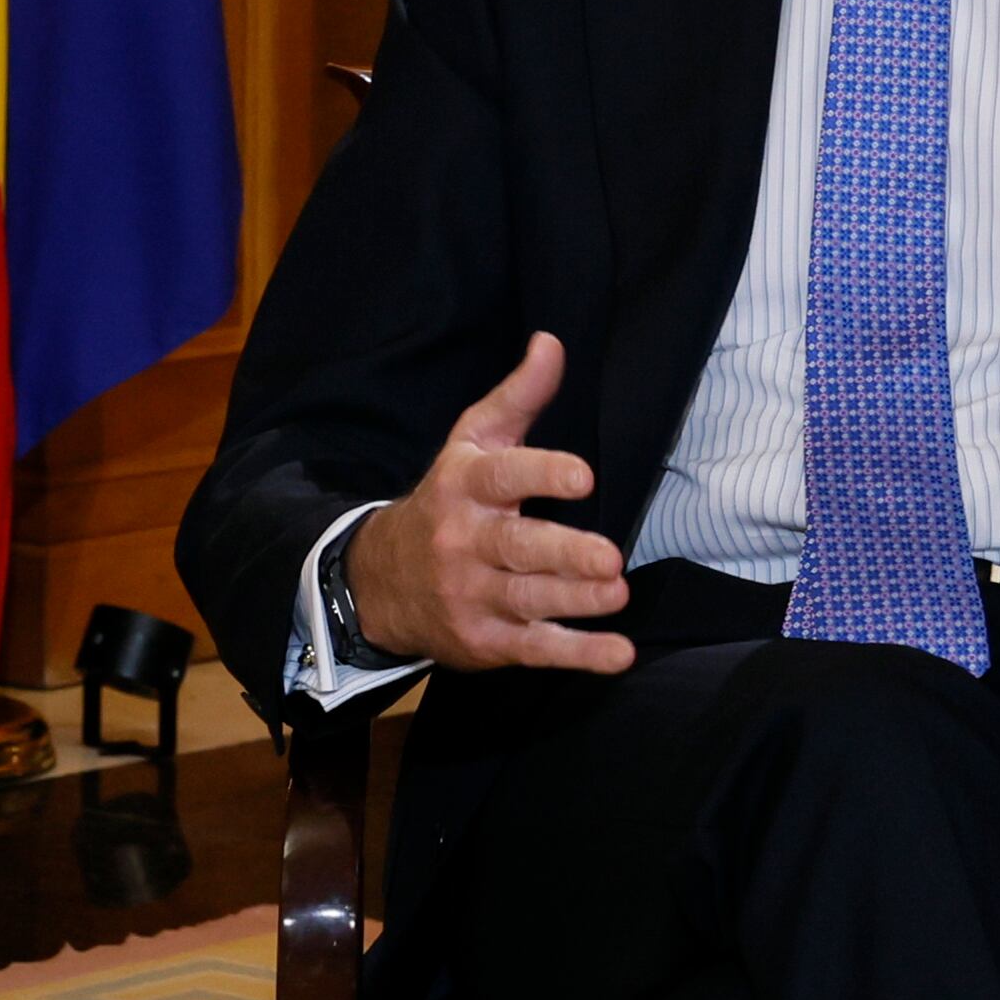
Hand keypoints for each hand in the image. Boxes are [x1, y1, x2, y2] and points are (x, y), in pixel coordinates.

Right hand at [346, 332, 631, 673]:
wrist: (381, 581)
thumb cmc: (448, 501)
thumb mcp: (472, 442)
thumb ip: (518, 397)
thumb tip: (552, 343)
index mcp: (466, 486)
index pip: (504, 477)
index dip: (542, 475)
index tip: (583, 476)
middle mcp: (466, 542)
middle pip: (517, 549)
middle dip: (564, 555)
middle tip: (610, 557)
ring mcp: (473, 596)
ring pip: (528, 601)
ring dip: (575, 600)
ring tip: (617, 593)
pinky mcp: (485, 641)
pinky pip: (534, 650)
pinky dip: (578, 656)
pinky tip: (618, 654)